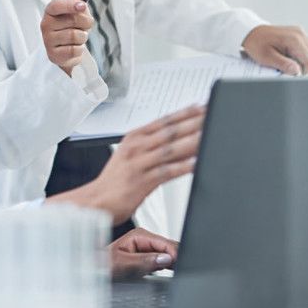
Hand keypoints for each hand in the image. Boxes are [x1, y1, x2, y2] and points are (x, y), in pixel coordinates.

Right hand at [41, 0, 94, 75]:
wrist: (65, 51)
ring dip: (83, 37)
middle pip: (73, 20)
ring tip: (79, 38)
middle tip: (86, 26)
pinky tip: (75, 48)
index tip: (83, 6)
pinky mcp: (53, 54)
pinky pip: (74, 50)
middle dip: (86, 23)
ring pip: (75, 36)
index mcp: (50, 12)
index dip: (70, 5)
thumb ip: (79, 5)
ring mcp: (48, 40)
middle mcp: (45, 25)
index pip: (56, 5)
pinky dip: (80, 49)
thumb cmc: (71, 29)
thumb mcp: (76, 14)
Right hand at [47, 105, 204, 222]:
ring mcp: (139, 163)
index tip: (203, 106)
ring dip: (192, 141)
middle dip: (194, 123)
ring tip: (211, 134)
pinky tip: (197, 163)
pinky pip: (167, 172)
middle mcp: (136, 147)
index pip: (164, 121)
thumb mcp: (130, 156)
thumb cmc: (115, 181)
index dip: (185, 113)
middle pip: (170, 132)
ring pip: (170, 149)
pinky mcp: (142, 181)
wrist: (94, 201)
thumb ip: (153, 146)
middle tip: (212, 115)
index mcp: (134, 138)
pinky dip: (184, 167)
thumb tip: (180, 140)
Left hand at [110, 228, 178, 280]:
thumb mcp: (123, 264)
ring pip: (169, 254)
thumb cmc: (104, 264)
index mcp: (139, 235)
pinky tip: (158, 272)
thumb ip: (144, 260)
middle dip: (174, 259)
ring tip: (162, 272)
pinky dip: (166, 267)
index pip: (166, 243)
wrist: (97, 270)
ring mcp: (148, 247)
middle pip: (170, 248)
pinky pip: (164, 260)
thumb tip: (165, 258)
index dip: (175, 255)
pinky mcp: (150, 256)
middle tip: (173, 272)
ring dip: (170, 264)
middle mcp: (145, 239)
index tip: (177, 267)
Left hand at [242, 25, 307, 75]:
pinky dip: (301, 54)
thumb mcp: (267, 57)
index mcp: (294, 40)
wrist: (251, 32)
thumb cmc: (256, 44)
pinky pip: (307, 47)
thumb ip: (283, 65)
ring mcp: (300, 32)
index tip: (291, 72)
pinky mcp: (298, 33)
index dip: (303, 70)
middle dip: (302, 65)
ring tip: (288, 59)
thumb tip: (297, 71)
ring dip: (303, 59)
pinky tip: (289, 54)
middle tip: (288, 66)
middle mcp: (300, 34)